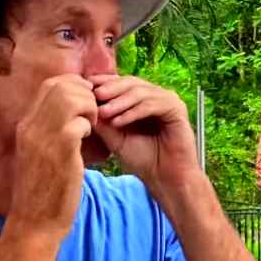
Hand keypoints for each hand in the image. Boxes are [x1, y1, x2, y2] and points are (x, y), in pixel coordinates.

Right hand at [9, 75, 97, 237]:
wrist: (35, 222)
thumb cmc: (43, 191)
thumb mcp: (41, 154)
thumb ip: (51, 131)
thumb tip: (73, 114)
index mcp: (26, 125)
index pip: (50, 85)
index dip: (74, 87)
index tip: (88, 104)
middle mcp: (31, 126)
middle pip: (61, 85)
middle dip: (85, 93)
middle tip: (94, 115)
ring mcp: (44, 137)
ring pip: (71, 98)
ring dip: (90, 108)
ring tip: (93, 127)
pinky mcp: (61, 151)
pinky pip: (81, 122)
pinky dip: (91, 126)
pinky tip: (91, 142)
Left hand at [90, 74, 199, 189]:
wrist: (164, 178)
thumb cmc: (142, 159)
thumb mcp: (115, 138)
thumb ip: (103, 120)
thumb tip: (84, 102)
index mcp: (142, 99)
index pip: (121, 83)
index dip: (103, 83)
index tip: (84, 89)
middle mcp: (156, 96)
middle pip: (131, 82)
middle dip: (111, 89)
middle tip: (94, 96)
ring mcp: (168, 100)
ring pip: (141, 92)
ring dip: (120, 102)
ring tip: (104, 112)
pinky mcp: (177, 109)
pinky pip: (152, 104)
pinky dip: (134, 112)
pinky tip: (119, 122)